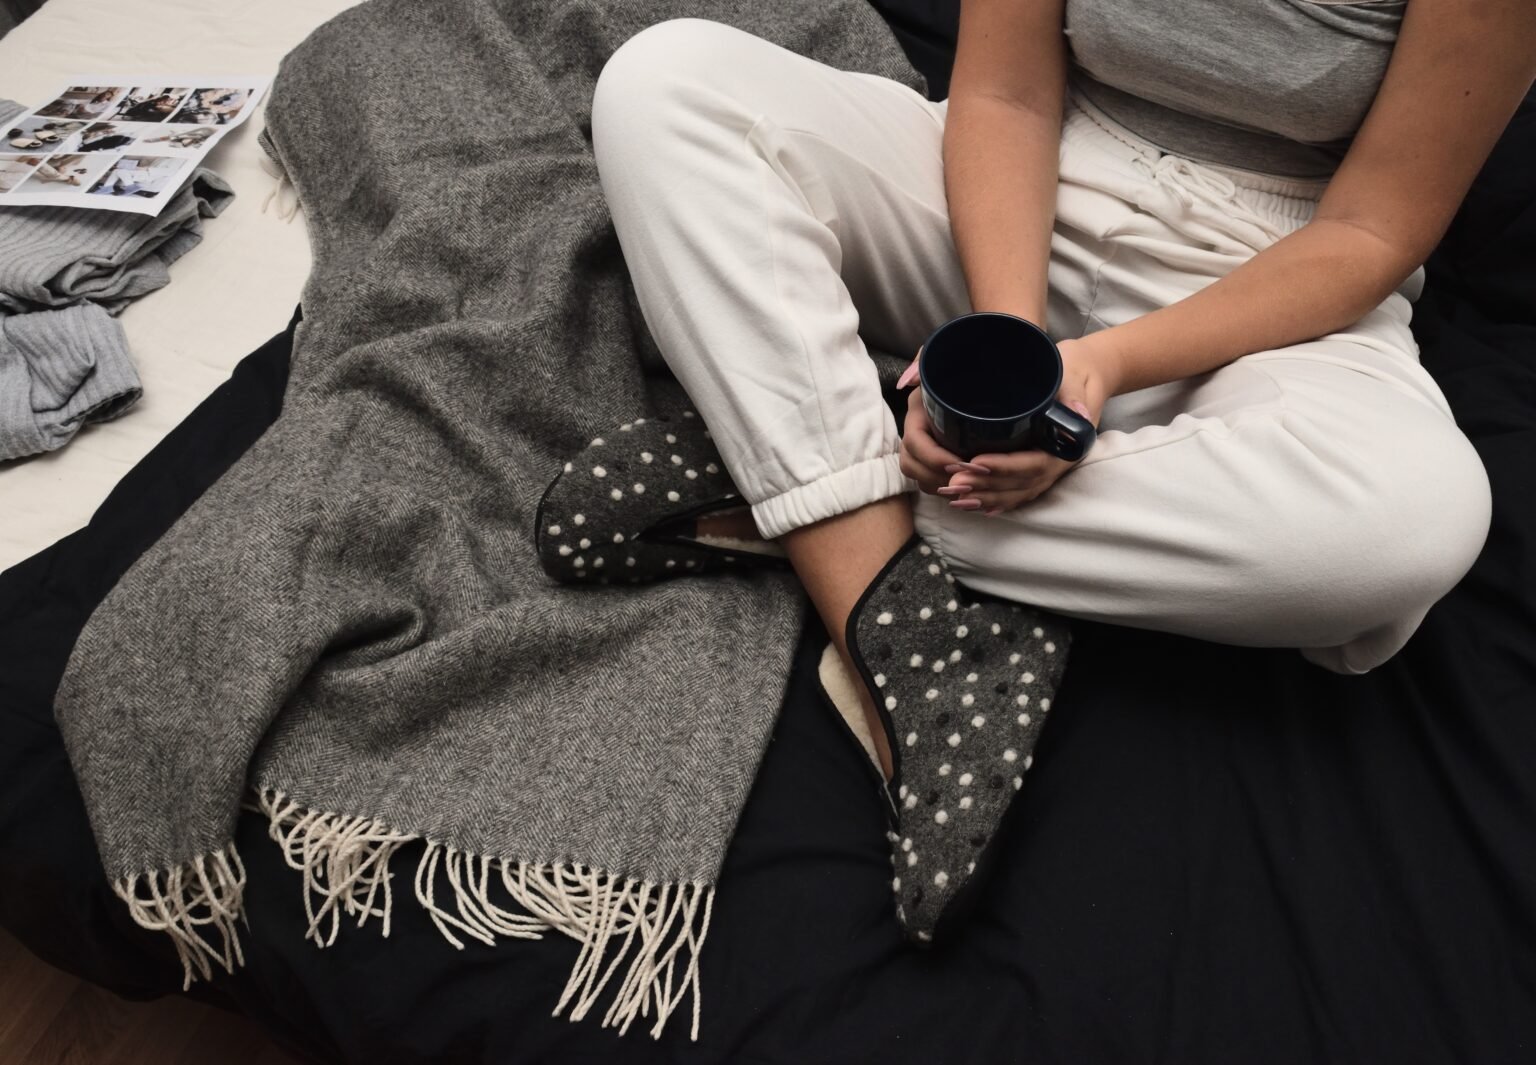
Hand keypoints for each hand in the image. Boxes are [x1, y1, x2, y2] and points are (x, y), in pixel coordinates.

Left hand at [898, 337, 1119, 514]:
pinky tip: (972, 505)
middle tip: (952, 485)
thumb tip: (1078, 410)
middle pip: (1020, 484)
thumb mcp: (1075, 376)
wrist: (1086, 374)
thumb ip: (1073, 393)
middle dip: (985, 486)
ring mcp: (1049, 468)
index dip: (1004, 467)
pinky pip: (1016, 490)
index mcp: (1068, 444)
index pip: (1035, 464)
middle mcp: (1059, 462)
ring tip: (954, 499)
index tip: (975, 463)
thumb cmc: (1075, 372)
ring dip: (984, 497)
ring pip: (1016, 492)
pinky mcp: (1037, 466)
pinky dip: (995, 500)